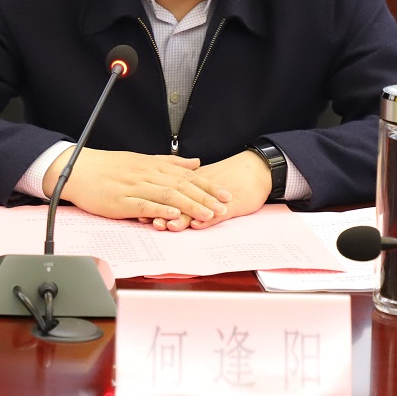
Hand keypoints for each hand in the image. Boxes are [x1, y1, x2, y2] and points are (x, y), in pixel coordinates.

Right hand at [43, 148, 231, 223]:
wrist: (78, 169)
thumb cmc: (108, 167)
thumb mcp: (141, 160)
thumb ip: (169, 162)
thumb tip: (196, 163)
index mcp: (152, 165)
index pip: (186, 176)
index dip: (207, 185)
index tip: (225, 193)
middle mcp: (146, 174)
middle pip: (181, 186)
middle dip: (205, 197)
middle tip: (224, 207)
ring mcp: (133, 187)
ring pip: (167, 195)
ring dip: (189, 205)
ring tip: (207, 214)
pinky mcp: (121, 201)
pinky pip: (143, 205)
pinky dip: (160, 210)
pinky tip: (173, 215)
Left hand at [143, 150, 271, 230]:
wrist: (256, 169)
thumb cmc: (231, 176)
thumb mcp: (206, 180)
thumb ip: (187, 188)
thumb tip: (167, 200)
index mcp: (194, 181)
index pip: (170, 191)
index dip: (155, 201)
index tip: (140, 209)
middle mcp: (202, 188)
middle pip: (180, 200)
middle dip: (164, 212)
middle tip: (148, 221)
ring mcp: (217, 197)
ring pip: (198, 208)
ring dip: (182, 218)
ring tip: (169, 226)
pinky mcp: (233, 205)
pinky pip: (220, 213)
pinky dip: (209, 220)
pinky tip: (199, 226)